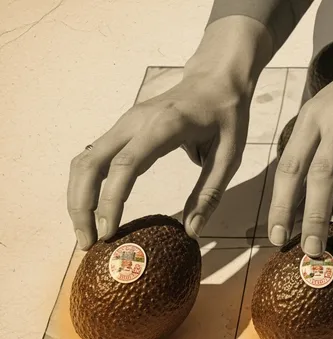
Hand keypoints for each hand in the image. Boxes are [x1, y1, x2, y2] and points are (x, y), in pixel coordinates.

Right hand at [67, 72, 249, 249]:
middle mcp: (134, 122)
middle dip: (82, 205)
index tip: (108, 231)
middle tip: (89, 243)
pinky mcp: (122, 128)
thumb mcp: (230, 156)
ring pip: (84, 160)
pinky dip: (87, 186)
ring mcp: (124, 123)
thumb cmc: (226, 115)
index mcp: (164, 127)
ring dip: (79, 198)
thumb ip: (210, 193)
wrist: (216, 78)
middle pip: (89, 163)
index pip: (125, 165)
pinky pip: (93, 157)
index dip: (111, 200)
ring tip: (88, 233)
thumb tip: (191, 232)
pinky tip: (95, 211)